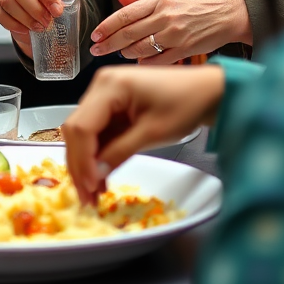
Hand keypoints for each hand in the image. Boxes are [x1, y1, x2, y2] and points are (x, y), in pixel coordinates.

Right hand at [62, 65, 225, 204]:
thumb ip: (120, 152)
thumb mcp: (153, 133)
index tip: (91, 188)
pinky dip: (98, 154)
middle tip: (87, 197)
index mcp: (109, 85)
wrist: (206, 91)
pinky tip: (102, 177)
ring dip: (86, 162)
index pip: (82, 127)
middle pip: (77, 129)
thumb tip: (95, 175)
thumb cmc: (185, 104)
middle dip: (80, 164)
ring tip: (93, 194)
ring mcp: (104, 94)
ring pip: (83, 132)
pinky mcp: (111, 104)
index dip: (83, 160)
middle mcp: (100, 85)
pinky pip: (97, 131)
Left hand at [90, 0, 251, 64]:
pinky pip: (159, 61)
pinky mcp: (185, 50)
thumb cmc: (198, 4)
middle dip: (109, 43)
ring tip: (120, 53)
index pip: (125, 14)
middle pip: (129, 33)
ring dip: (126, 53)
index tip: (95, 35)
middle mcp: (165, 17)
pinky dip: (146, 63)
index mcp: (159, 1)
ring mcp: (175, 35)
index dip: (107, 26)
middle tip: (96, 49)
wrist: (229, 13)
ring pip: (141, 49)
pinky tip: (140, 62)